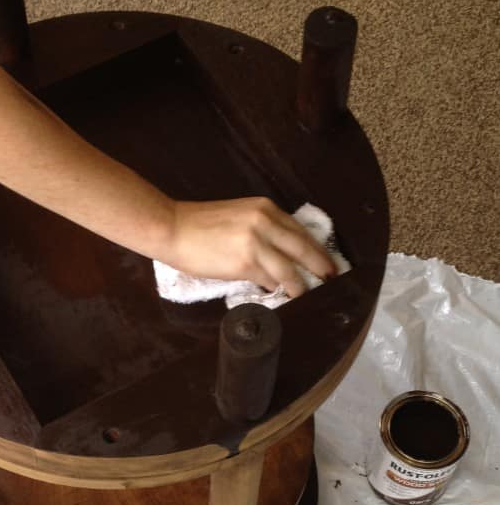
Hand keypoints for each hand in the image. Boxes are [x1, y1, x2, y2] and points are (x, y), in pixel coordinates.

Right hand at [162, 197, 338, 297]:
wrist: (171, 228)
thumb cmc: (198, 225)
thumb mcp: (238, 215)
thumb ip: (261, 228)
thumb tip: (281, 253)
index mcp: (265, 208)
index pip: (300, 230)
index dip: (316, 248)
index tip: (326, 260)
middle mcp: (265, 222)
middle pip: (304, 248)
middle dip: (321, 266)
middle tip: (333, 279)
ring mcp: (257, 243)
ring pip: (290, 269)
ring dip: (300, 286)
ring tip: (307, 295)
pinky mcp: (245, 263)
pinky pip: (269, 281)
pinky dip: (276, 290)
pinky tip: (280, 297)